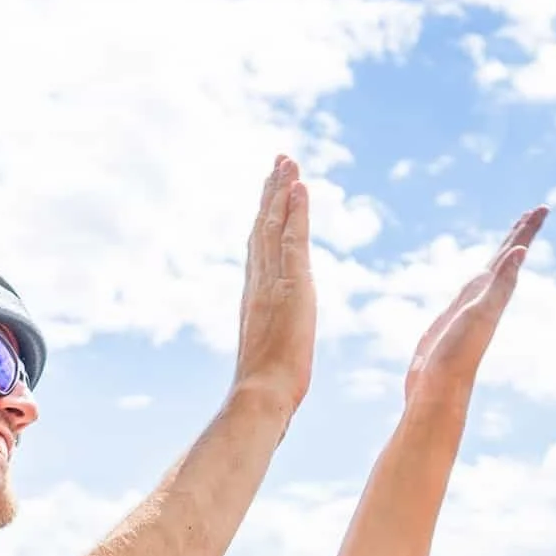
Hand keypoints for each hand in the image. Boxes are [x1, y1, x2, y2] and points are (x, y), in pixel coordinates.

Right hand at [232, 155, 315, 419]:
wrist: (262, 394)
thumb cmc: (266, 390)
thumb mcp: (270, 360)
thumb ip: (271, 347)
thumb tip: (272, 361)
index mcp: (255, 298)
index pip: (259, 249)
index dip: (263, 220)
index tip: (268, 195)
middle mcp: (258, 283)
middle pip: (262, 228)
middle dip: (270, 194)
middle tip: (277, 162)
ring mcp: (272, 281)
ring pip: (275, 225)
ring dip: (282, 190)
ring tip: (288, 161)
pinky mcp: (290, 283)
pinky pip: (293, 237)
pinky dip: (296, 209)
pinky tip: (300, 185)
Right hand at [405, 208, 545, 409]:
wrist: (437, 391)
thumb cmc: (458, 355)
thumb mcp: (481, 313)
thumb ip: (501, 283)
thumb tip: (521, 251)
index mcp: (492, 292)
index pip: (514, 252)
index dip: (527, 229)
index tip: (543, 207)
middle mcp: (484, 298)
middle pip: (505, 258)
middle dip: (520, 234)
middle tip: (536, 212)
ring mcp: (469, 310)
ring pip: (489, 273)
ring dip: (502, 254)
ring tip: (512, 241)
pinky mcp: (453, 321)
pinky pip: (470, 290)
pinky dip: (478, 278)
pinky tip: (478, 281)